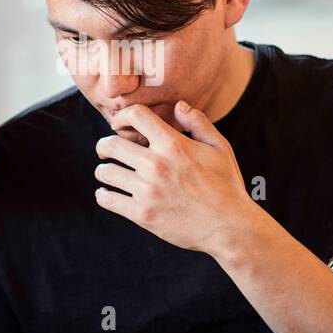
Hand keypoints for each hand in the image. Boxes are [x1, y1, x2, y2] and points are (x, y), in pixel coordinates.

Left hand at [93, 101, 258, 254]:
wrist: (228, 227)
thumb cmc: (226, 185)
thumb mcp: (220, 148)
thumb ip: (198, 123)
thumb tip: (178, 106)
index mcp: (174, 145)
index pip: (135, 115)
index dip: (122, 115)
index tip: (118, 124)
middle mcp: (157, 165)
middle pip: (111, 144)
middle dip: (104, 145)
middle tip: (105, 150)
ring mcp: (148, 191)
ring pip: (106, 172)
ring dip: (104, 170)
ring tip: (108, 171)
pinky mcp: (143, 214)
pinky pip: (109, 200)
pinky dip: (103, 195)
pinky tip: (107, 193)